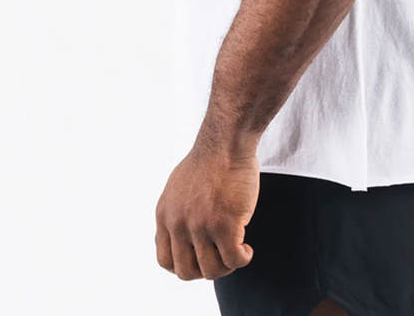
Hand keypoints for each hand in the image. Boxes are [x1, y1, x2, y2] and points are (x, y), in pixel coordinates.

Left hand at [155, 145, 258, 279]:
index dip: (185, 266)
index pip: (165, 260)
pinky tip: (248, 248)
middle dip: (206, 269)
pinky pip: (234, 259)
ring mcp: (201, 226)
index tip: (201, 258)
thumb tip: (182, 235)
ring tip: (237, 250)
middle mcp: (179, 224)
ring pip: (211, 270)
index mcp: (165, 215)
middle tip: (222, 256)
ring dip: (227, 266)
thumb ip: (177, 213)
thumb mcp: (179, 187)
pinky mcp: (225, 225)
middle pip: (186, 272)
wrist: (227, 141)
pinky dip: (243, 259)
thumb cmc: (211, 159)